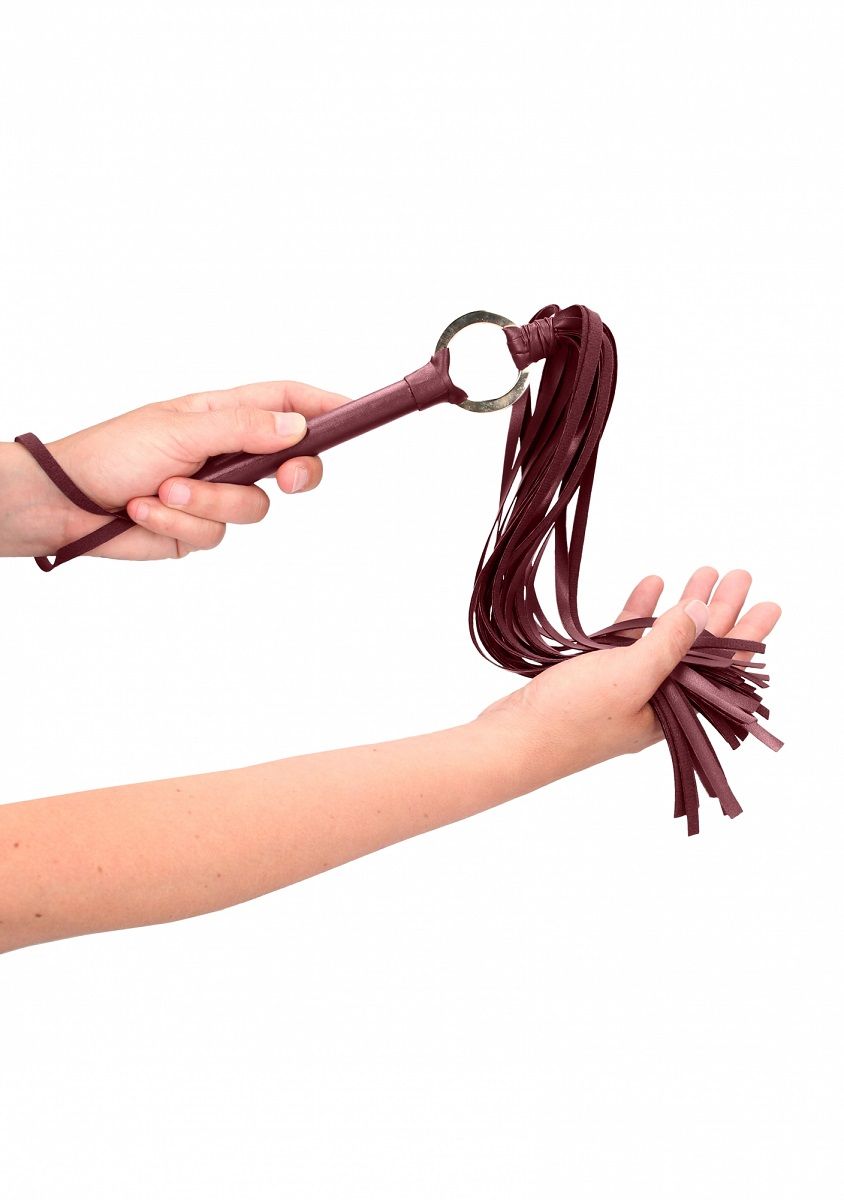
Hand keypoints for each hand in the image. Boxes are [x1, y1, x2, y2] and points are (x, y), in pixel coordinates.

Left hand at [6, 380, 349, 559]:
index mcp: (225, 414)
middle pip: (293, 461)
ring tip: (164, 492)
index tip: (356, 414)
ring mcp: (218, 493)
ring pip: (254, 509)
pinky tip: (148, 511)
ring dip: (206, 504)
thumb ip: (244, 428)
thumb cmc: (113, 451)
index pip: (288, 402)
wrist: (67, 504)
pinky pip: (216, 534)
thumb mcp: (182, 429)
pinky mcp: (201, 529)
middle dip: (295, 473)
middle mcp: (229, 452)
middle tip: (289, 478)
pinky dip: (181, 525)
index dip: (325, 407)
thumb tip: (298, 427)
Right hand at [475, 567, 781, 791]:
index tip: (769, 604)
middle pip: (700, 650)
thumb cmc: (572, 720)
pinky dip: (642, 614)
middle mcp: (657, 700)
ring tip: (702, 571)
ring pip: (666, 640)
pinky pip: (629, 640)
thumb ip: (671, 643)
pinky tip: (652, 585)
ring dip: (684, 607)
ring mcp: (626, 687)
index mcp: (675, 710)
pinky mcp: (595, 676)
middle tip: (738, 575)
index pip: (724, 669)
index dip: (747, 635)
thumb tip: (702, 611)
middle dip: (719, 612)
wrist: (513, 740)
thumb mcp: (631, 677)